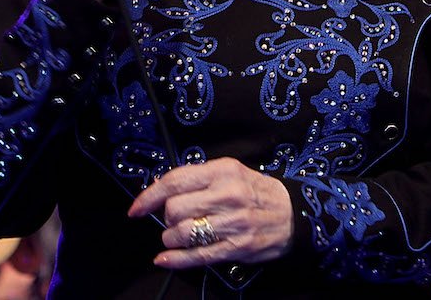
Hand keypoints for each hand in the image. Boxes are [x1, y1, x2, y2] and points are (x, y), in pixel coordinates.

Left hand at [127, 157, 292, 268]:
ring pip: (182, 234)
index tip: (135, 208)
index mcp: (223, 171)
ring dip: (171, 238)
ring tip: (179, 235)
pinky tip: (165, 259)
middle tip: (176, 219)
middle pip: (174, 210)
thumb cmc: (255, 191)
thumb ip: (198, 179)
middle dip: (166, 218)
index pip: (175, 181)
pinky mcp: (237, 248)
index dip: (149, 196)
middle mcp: (227, 195)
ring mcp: (233, 223)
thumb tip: (158, 188)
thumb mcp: (230, 172)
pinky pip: (198, 256)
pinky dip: (176, 260)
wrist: (294, 212)